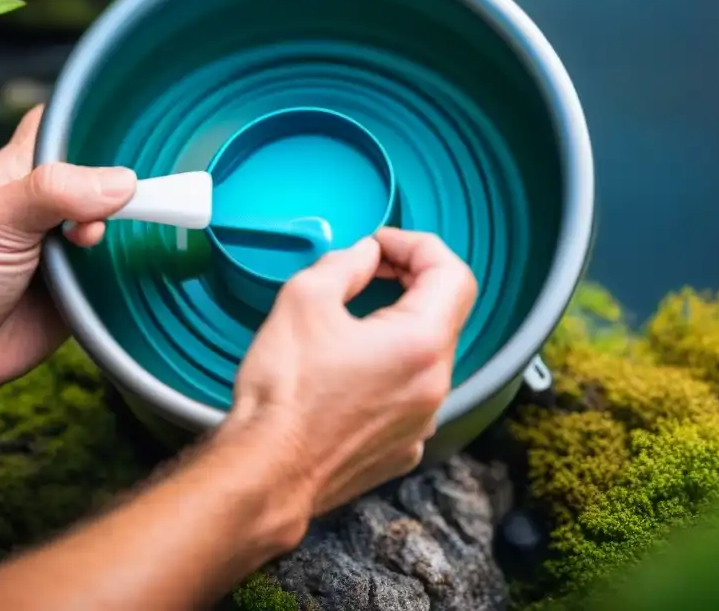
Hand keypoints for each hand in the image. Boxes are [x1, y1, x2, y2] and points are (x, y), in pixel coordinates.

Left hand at [0, 105, 136, 390]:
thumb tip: (121, 183)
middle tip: (117, 203)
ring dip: (128, 228)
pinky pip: (124, 265)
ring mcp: (71, 241)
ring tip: (91, 244)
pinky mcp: (86, 281)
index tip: (124, 133)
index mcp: (25, 169)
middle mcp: (54, 201)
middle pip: (109, 174)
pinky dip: (131, 263)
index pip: (67, 124)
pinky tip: (117, 266)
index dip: (95, 123)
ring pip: (122, 220)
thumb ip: (54, 192)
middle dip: (125, 185)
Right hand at [230, 227, 477, 514]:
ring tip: (351, 320)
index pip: (452, 274)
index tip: (380, 244)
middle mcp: (434, 385)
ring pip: (426, 356)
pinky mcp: (402, 448)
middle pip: (443, 314)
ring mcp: (422, 422)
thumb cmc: (283, 391)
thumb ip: (344, 264)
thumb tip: (365, 256)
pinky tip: (349, 371)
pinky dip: (390, 370)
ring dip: (399, 326)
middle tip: (368, 269)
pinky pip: (410, 395)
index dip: (417, 245)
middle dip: (409, 281)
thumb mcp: (304, 298)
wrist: (266, 473)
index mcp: (421, 343)